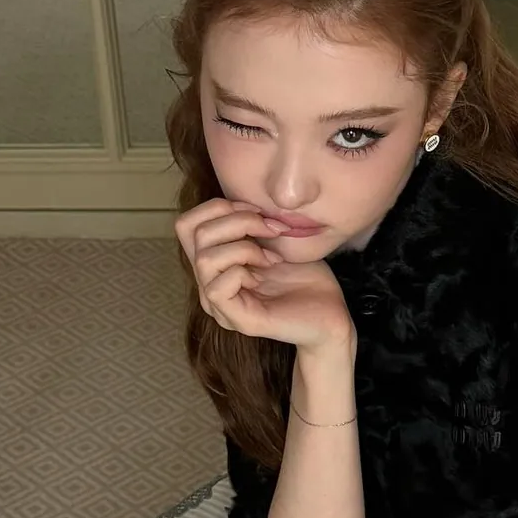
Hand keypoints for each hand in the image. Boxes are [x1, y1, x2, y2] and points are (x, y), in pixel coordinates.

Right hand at [175, 198, 354, 352]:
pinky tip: (265, 275)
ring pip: (204, 259)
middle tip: (273, 230)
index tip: (257, 210)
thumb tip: (240, 198)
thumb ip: (251, 221)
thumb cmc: (305, 277)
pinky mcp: (236, 320)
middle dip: (239, 220)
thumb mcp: (275, 238)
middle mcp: (209, 284)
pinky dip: (243, 271)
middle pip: (194, 234)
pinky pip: (217, 288)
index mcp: (215, 264)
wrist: (331, 314)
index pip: (186, 224)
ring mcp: (220, 305)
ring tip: (271, 257)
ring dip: (244, 247)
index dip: (218, 206)